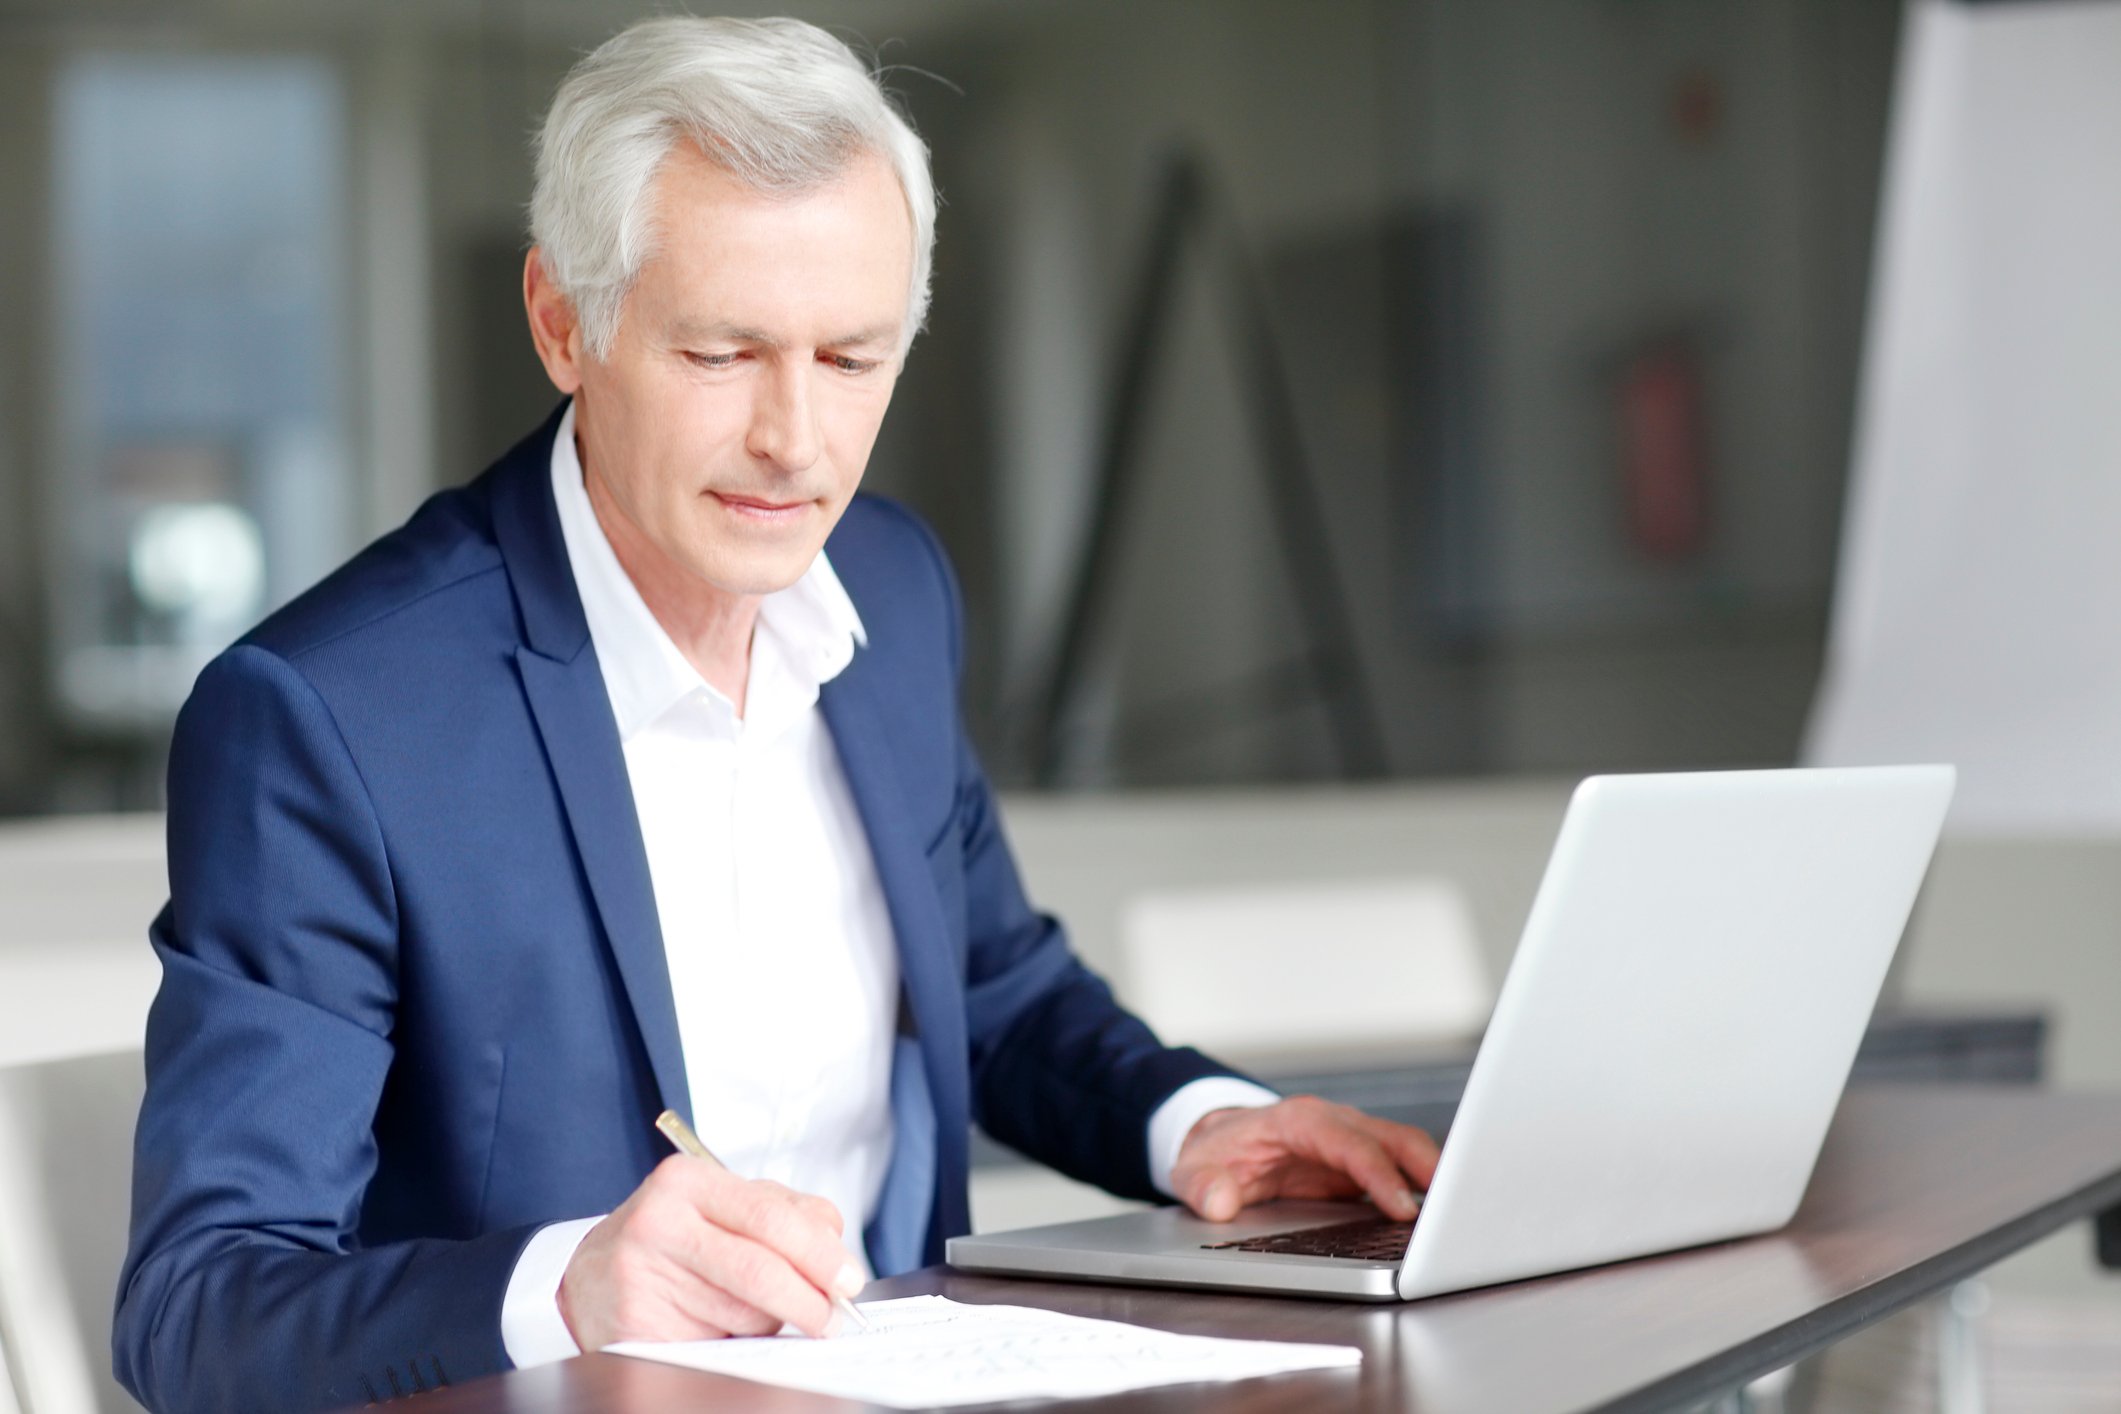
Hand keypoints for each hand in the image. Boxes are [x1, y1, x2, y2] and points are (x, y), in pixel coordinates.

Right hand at [556, 1155, 863, 1349]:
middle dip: (807, 1299)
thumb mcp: (723, 1208)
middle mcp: (659, 1221)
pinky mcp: (633, 1324)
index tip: (850, 1280)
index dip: (819, 1253)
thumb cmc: (675, 1239)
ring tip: (753, 1312)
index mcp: (688, 1181)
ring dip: (767, 1323)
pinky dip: (734, 1343)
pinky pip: (713, 1343)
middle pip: (758, 1268)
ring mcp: (640, 1274)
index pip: (771, 1217)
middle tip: (833, 1318)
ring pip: (741, 1313)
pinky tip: (722, 1329)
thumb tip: (835, 1249)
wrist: (591, 1277)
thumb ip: (784, 1215)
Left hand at [1169, 1095, 1439, 1222]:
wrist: (1221, 1141)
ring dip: (1436, 1179)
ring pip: (1407, 1150)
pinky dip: (1425, 1189)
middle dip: (1429, 1169)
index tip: (1402, 1207)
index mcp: (1298, 1121)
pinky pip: (1402, 1169)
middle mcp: (1334, 1124)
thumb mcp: (1192, 1170)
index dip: (1378, 1173)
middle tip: (1457, 1210)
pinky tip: (1443, 1218)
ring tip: (1464, 1216)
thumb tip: (1220, 1202)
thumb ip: (1202, 1186)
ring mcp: (1352, 1141)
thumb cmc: (1215, 1153)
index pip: (1348, 1143)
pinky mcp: (1361, 1163)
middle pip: (1394, 1138)